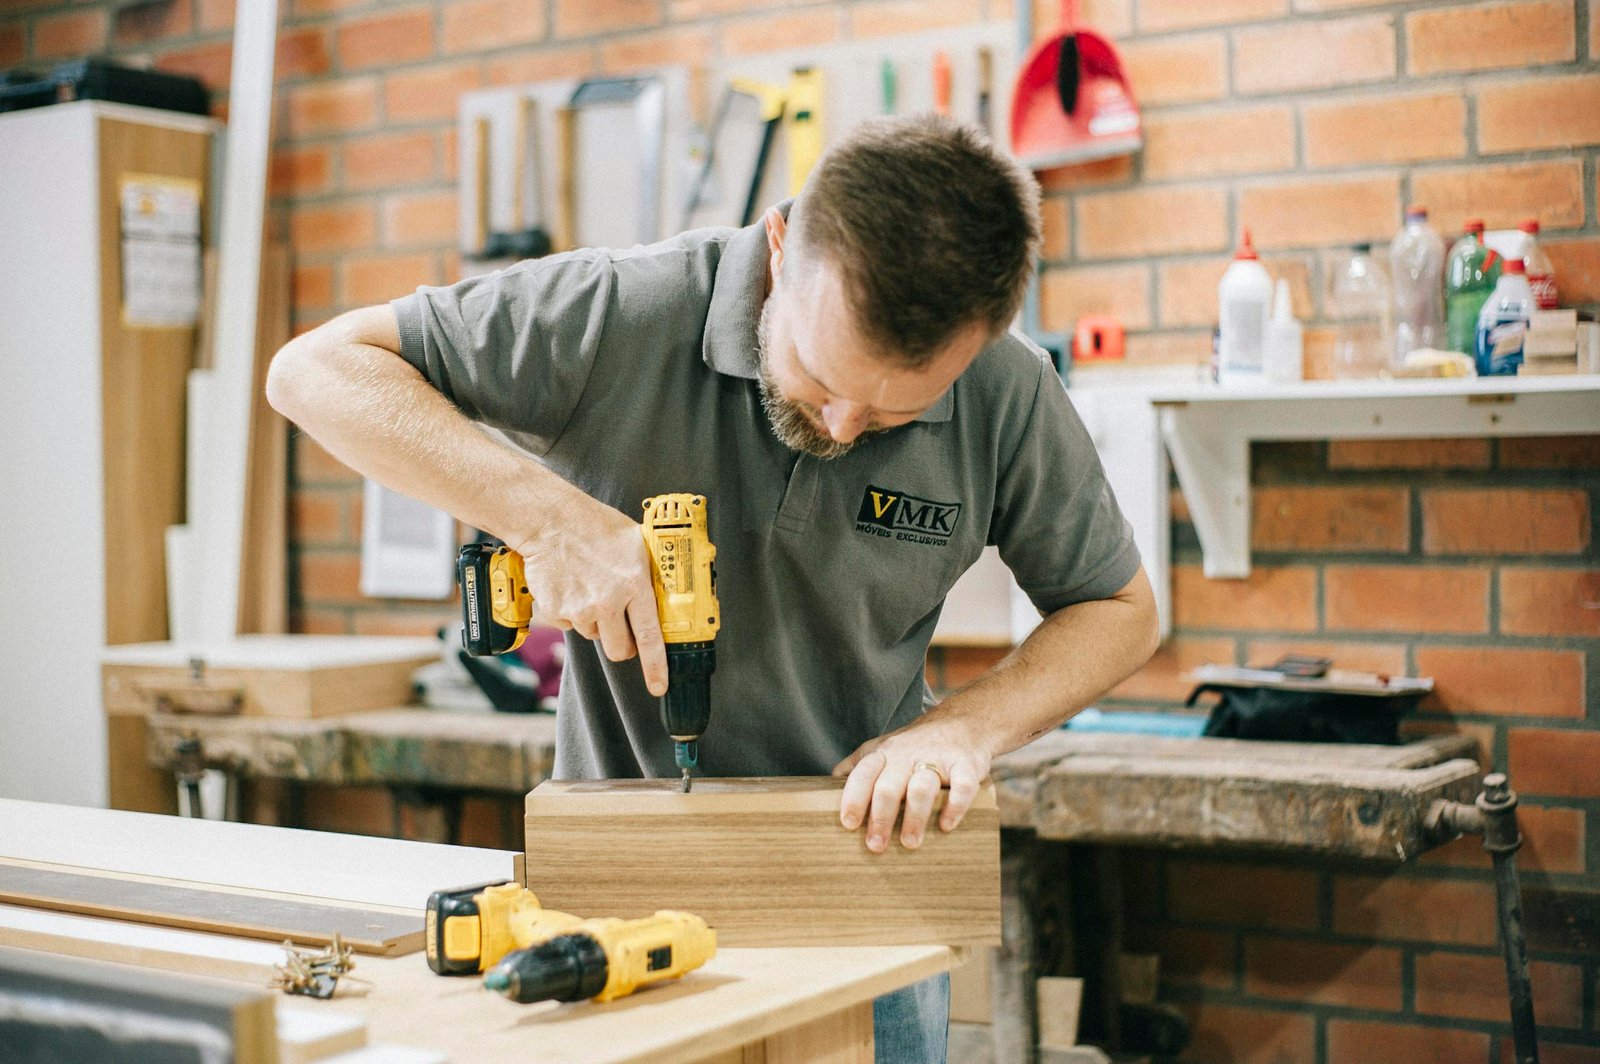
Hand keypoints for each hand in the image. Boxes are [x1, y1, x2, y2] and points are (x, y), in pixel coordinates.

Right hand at [509, 492, 667, 696]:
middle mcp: (608, 601)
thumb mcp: (636, 544)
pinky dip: (570, 612)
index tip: (659, 686)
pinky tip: (572, 586)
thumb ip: (648, 575)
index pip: (650, 636)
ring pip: (593, 635)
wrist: (552, 520)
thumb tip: (668, 594)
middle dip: (622, 644)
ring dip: (594, 621)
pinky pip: (569, 625)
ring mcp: (580, 608)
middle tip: (619, 623)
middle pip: (619, 649)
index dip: (656, 667)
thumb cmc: (596, 527)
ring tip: (590, 588)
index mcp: (634, 585)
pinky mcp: (556, 610)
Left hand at [833, 715, 991, 853]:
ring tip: (909, 843)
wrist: (966, 721)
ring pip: (921, 787)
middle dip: (880, 818)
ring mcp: (937, 759)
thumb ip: (858, 765)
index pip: (863, 774)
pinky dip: (954, 807)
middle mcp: (908, 755)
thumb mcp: (884, 747)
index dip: (853, 798)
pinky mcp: (966, 764)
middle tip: (875, 846)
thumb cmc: (917, 744)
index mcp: (884, 753)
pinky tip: (947, 826)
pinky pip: (961, 786)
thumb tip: (828, 785)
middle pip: (888, 786)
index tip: (848, 824)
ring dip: (915, 818)